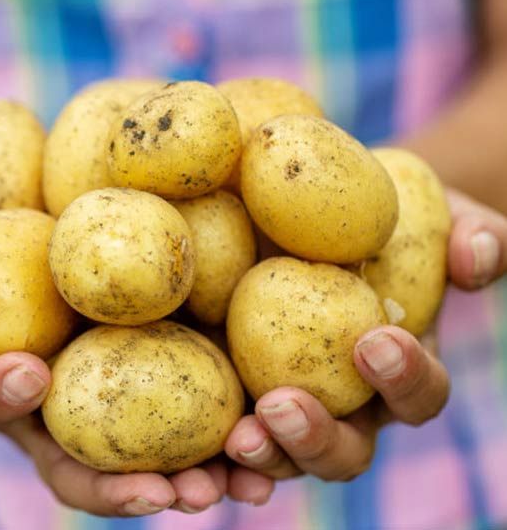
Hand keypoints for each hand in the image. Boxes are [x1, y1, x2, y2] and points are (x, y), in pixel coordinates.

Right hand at [0, 197, 274, 514]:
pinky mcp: (168, 384)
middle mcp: (60, 410)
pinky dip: (230, 439)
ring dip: (191, 481)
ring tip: (235, 486)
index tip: (29, 371)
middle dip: (119, 487)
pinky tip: (267, 439)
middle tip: (163, 492)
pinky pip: (198, 421)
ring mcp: (116, 404)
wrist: (53, 235)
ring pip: (148, 462)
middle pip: (81, 466)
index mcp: (2, 379)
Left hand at [224, 188, 506, 481]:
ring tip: (237, 436)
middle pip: (345, 448)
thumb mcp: (428, 212)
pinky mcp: (236, 394)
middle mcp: (345, 400)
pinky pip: (227, 434)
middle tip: (283, 406)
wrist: (310, 214)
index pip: (416, 393)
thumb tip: (477, 255)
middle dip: (319, 439)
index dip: (405, 379)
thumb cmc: (379, 220)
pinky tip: (193, 454)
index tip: (374, 341)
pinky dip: (214, 457)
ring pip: (284, 456)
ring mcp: (288, 404)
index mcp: (395, 368)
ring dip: (265, 456)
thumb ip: (465, 231)